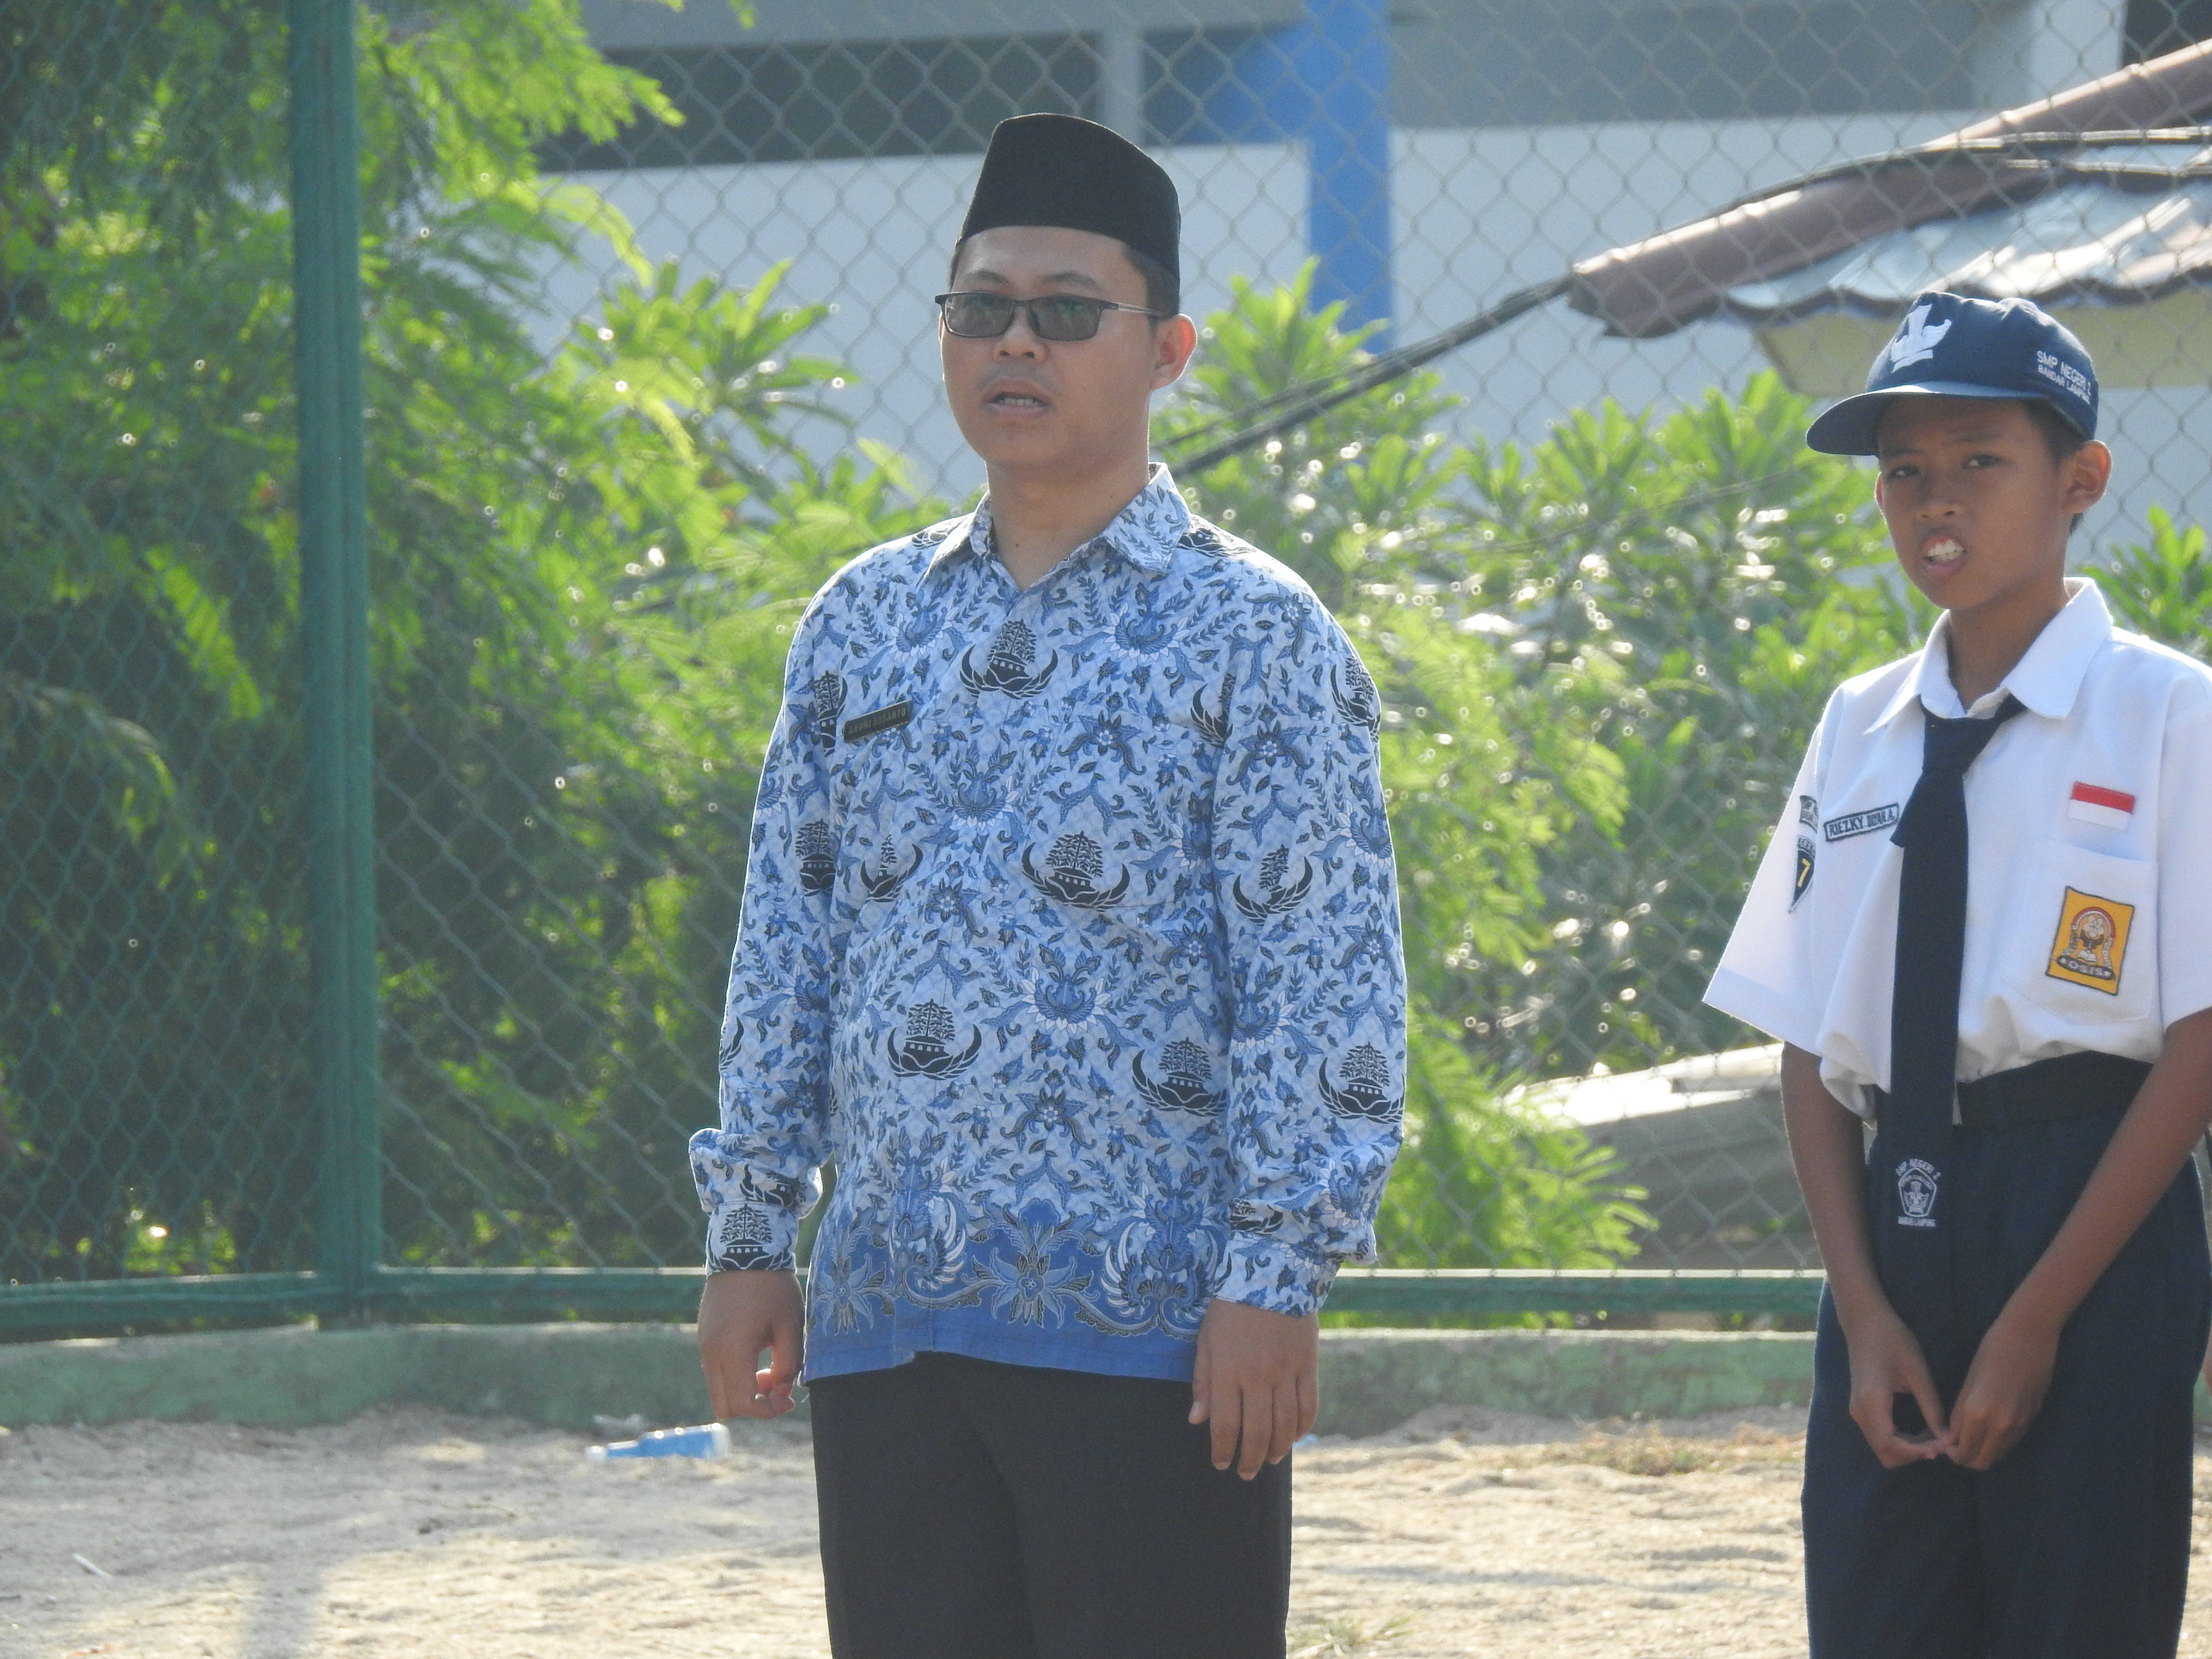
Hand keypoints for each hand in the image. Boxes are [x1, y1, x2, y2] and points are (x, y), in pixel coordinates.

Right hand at [697, 1269, 803, 1419]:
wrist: (744, 1249)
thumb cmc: (773, 1286)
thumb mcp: (791, 1324)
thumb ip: (789, 1363)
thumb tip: (781, 1389)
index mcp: (733, 1350)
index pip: (742, 1404)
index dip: (767, 1411)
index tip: (788, 1399)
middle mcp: (711, 1352)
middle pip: (723, 1406)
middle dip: (752, 1405)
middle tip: (777, 1385)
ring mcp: (703, 1344)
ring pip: (717, 1389)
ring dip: (743, 1389)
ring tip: (768, 1366)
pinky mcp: (703, 1335)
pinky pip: (715, 1369)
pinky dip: (734, 1373)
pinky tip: (755, 1351)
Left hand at [1189, 1297, 1317, 1479]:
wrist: (1272, 1273)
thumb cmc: (1230, 1308)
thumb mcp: (1206, 1340)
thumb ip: (1203, 1382)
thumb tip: (1197, 1420)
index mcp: (1228, 1371)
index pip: (1226, 1426)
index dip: (1223, 1451)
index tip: (1221, 1465)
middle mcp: (1258, 1377)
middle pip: (1258, 1432)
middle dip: (1250, 1459)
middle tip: (1246, 1473)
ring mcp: (1287, 1372)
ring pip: (1285, 1425)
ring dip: (1277, 1450)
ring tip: (1269, 1461)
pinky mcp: (1308, 1364)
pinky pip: (1308, 1405)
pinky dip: (1302, 1427)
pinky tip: (1293, 1437)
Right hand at [1838, 1298, 1951, 1467]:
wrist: (1864, 1320)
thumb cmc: (1892, 1339)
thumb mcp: (1917, 1371)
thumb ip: (1931, 1407)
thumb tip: (1947, 1437)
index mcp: (1872, 1403)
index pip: (1892, 1446)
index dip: (1919, 1453)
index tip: (1944, 1445)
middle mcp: (1860, 1413)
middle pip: (1886, 1454)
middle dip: (1915, 1455)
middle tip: (1941, 1442)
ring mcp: (1857, 1411)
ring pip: (1882, 1448)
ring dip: (1909, 1449)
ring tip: (1934, 1437)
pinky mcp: (1861, 1408)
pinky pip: (1880, 1437)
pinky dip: (1901, 1441)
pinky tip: (1921, 1431)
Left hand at [1947, 1306, 2058, 1469]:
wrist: (2029, 1337)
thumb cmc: (1991, 1351)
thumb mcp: (1968, 1382)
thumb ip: (1960, 1414)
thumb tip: (1953, 1438)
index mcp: (1977, 1413)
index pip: (1964, 1453)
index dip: (1953, 1454)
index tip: (1948, 1446)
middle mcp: (2000, 1425)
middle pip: (1982, 1462)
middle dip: (1968, 1458)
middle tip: (1959, 1445)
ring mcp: (2019, 1425)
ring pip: (1998, 1455)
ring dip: (1985, 1451)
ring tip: (1974, 1435)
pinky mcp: (2032, 1420)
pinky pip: (2011, 1443)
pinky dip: (1999, 1443)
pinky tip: (1991, 1427)